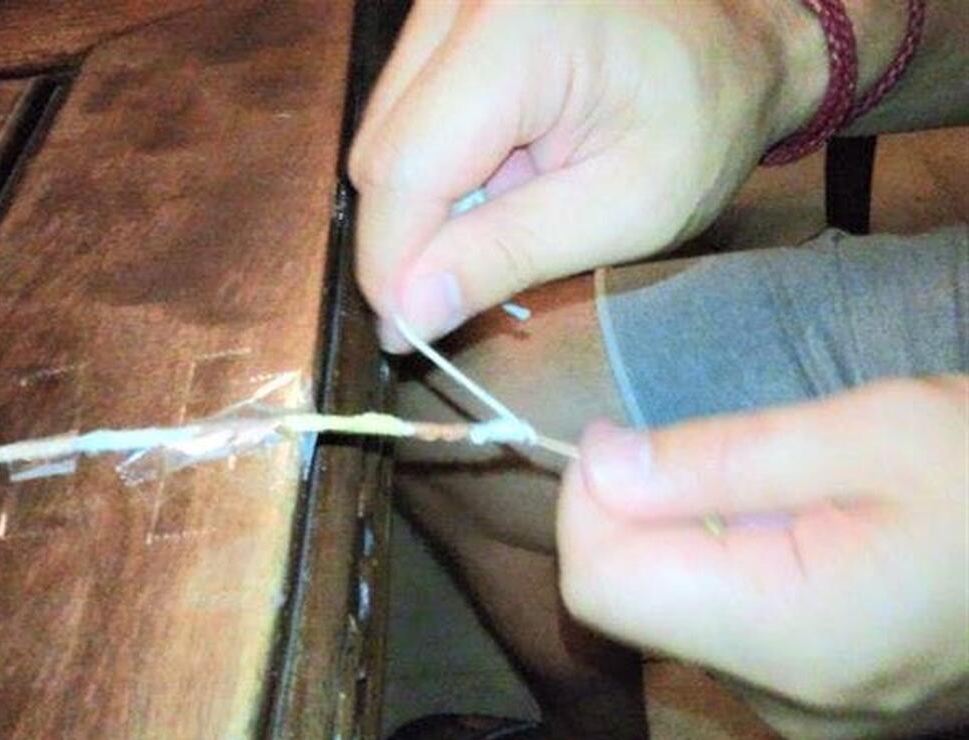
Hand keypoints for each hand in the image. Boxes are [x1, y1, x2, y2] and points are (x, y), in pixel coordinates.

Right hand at [348, 0, 823, 349]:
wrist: (730, 38)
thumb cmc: (703, 117)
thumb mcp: (625, 208)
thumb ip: (509, 256)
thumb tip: (408, 312)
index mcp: (517, 34)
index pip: (404, 169)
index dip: (392, 264)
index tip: (405, 333)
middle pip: (382, 150)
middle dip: (411, 238)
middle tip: (469, 285)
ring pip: (386, 133)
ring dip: (428, 202)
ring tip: (511, 212)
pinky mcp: (445, 15)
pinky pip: (407, 112)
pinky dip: (441, 165)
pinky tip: (502, 175)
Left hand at [558, 377, 968, 739]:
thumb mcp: (867, 431)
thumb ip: (719, 457)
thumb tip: (598, 463)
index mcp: (790, 633)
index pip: (600, 581)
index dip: (588, 498)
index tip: (621, 434)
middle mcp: (782, 697)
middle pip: (633, 598)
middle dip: (637, 511)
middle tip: (704, 447)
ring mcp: (802, 712)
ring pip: (673, 612)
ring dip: (685, 534)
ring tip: (767, 485)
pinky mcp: (817, 699)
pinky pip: (722, 628)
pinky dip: (724, 566)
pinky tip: (786, 528)